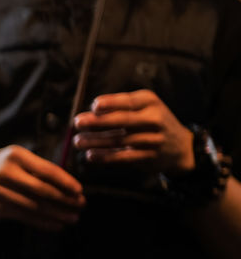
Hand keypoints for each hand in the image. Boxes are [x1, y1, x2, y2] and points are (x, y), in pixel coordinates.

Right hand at [0, 145, 84, 230]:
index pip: (47, 170)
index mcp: (15, 156)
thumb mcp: (15, 160)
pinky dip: (42, 222)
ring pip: (35, 206)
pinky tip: (56, 225)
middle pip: (42, 189)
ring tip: (72, 218)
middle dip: (65, 200)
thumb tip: (69, 186)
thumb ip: (38, 169)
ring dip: (57, 214)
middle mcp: (6, 172)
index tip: (80, 191)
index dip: (66, 182)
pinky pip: (24, 217)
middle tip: (81, 205)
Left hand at [72, 90, 193, 174]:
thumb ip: (120, 108)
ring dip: (95, 141)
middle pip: (122, 120)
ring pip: (119, 140)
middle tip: (77, 123)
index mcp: (150, 102)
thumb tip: (89, 113)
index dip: (111, 103)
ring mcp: (152, 139)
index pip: (128, 101)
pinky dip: (105, 156)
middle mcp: (153, 118)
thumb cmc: (152, 123)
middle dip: (97, 121)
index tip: (94, 106)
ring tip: (78, 141)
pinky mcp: (148, 157)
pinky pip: (123, 157)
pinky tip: (90, 156)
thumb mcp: (144, 108)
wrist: (180, 147)